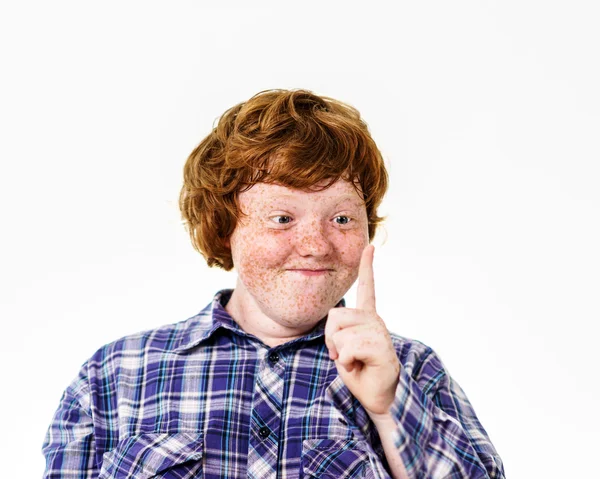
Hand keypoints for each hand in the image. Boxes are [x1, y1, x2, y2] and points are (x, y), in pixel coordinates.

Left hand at [325, 244, 400, 415]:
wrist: (377, 395)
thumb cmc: (359, 370)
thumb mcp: (341, 346)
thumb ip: (337, 331)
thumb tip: (335, 333)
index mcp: (366, 317)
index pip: (367, 287)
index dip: (367, 266)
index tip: (370, 246)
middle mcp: (374, 320)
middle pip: (335, 316)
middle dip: (331, 338)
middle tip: (344, 354)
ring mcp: (380, 332)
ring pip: (340, 333)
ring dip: (340, 352)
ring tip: (354, 361)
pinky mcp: (381, 347)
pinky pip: (349, 348)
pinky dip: (347, 362)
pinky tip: (360, 366)